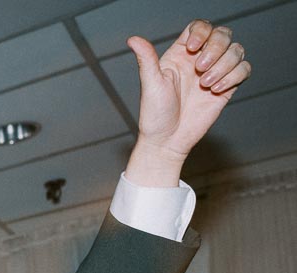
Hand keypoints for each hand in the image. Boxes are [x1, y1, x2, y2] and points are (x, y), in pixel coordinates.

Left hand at [125, 20, 250, 185]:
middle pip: (222, 34)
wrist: (168, 141)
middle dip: (216, 48)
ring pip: (236, 50)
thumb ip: (146, 60)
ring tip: (206, 85)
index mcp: (180, 55)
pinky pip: (244, 69)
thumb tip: (132, 39)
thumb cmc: (155, 115)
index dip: (202, 32)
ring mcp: (215, 72)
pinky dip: (234, 76)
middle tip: (200, 70)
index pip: (199, 27)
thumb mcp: (150, 85)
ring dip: (224, 65)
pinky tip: (216, 91)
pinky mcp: (227, 87)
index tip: (192, 49)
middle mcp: (199, 60)